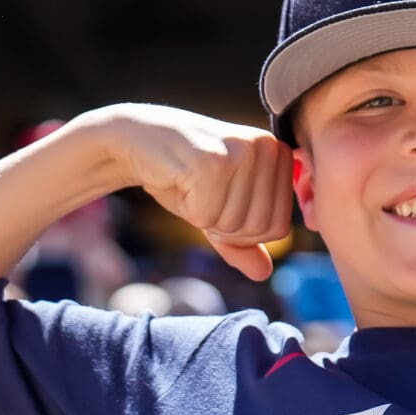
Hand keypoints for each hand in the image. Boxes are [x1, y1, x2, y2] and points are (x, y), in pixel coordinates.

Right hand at [84, 104, 292, 279]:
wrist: (137, 140)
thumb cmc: (184, 174)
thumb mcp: (220, 210)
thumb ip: (244, 241)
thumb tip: (263, 274)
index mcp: (279, 155)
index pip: (278, 228)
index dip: (242, 230)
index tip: (218, 200)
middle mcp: (267, 148)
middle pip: (259, 228)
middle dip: (224, 225)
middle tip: (200, 193)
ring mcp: (242, 152)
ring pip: (234, 224)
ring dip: (204, 215)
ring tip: (190, 183)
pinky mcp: (212, 161)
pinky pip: (208, 216)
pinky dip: (188, 209)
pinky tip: (178, 180)